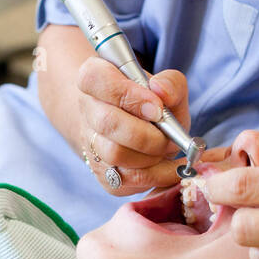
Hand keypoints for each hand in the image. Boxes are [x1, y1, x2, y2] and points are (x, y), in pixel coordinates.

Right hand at [76, 56, 190, 193]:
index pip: (96, 80)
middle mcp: (87, 111)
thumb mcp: (166, 87)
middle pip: (107, 122)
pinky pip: (126, 180)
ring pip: (114, 154)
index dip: (128, 95)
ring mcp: (90, 145)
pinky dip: (156, 175)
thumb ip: (171, 83)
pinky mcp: (102, 174)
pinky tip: (170, 167)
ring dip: (150, 156)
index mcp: (95, 78)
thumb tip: (162, 92)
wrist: (141, 133)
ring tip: (167, 149)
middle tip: (168, 136)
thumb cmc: (152, 106)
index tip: (157, 109)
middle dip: (146, 134)